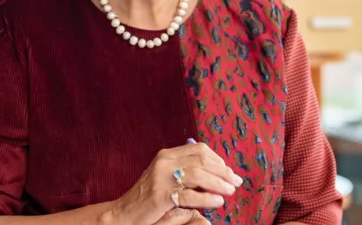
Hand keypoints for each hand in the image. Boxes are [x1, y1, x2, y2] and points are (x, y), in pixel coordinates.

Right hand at [107, 141, 242, 224]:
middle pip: (201, 159)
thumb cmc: (148, 198)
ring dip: (218, 183)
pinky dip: (207, 198)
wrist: (124, 212)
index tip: (229, 171)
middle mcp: (164, 162)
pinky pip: (189, 195)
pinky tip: (217, 202)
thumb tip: (216, 174)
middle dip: (222, 171)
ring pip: (198, 174)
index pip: (198, 149)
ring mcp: (161, 177)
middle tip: (236, 182)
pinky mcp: (160, 195)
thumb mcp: (166, 178)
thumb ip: (186, 172)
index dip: (218, 159)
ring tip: (230, 192)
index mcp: (166, 155)